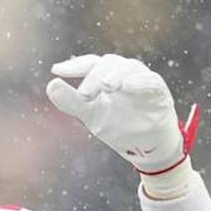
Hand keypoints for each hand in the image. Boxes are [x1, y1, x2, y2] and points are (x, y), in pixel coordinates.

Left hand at [46, 53, 196, 174]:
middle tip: (84, 95)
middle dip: (94, 77)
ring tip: (105, 86)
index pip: (89, 63)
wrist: (145, 146)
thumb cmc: (118, 125)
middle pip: (108, 64)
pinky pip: (151, 81)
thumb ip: (70, 101)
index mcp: (106, 75)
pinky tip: (127, 86)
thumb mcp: (90, 114)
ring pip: (129, 67)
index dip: (74, 65)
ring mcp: (143, 80)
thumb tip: (51, 85)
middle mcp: (124, 73)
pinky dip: (140, 81)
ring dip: (115, 75)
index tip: (56, 70)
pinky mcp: (159, 91)